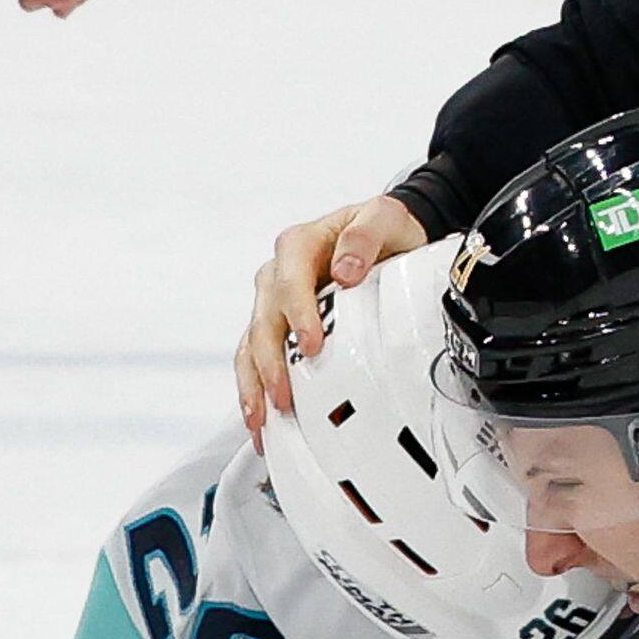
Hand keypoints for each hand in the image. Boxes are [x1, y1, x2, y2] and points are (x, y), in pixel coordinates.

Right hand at [237, 191, 431, 435]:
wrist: (386, 237)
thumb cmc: (381, 228)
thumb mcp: (382, 217)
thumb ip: (364, 236)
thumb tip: (345, 270)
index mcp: (299, 246)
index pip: (289, 282)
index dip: (298, 315)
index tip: (311, 345)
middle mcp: (278, 276)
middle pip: (264, 321)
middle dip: (270, 363)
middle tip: (284, 396)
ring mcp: (274, 305)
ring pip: (252, 346)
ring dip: (254, 385)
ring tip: (260, 420)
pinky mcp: (279, 329)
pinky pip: (257, 360)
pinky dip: (256, 391)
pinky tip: (261, 421)